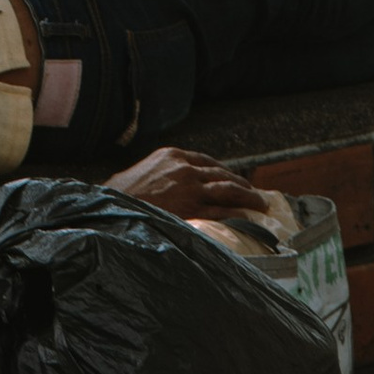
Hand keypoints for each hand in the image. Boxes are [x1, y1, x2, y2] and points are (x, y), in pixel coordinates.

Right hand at [106, 147, 272, 224]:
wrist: (112, 207)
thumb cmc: (123, 192)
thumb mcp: (144, 169)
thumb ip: (165, 172)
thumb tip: (175, 181)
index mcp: (174, 155)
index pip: (208, 162)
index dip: (225, 172)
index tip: (235, 179)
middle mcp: (186, 169)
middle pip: (223, 175)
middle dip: (242, 185)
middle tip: (255, 193)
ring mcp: (190, 190)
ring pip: (228, 191)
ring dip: (248, 198)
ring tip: (260, 204)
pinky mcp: (191, 210)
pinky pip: (221, 212)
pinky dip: (237, 214)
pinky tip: (248, 218)